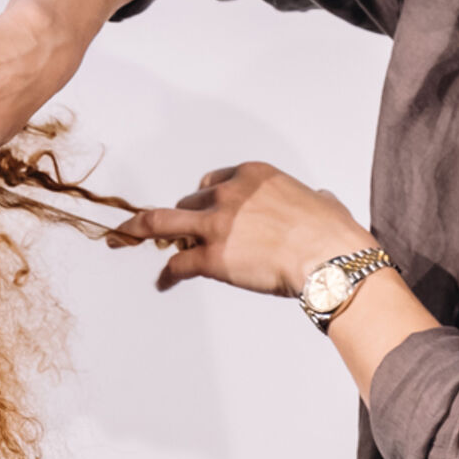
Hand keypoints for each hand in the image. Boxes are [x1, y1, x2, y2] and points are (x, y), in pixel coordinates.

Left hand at [114, 163, 376, 294]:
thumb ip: (310, 199)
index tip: (202, 207)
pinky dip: (167, 274)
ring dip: (142, 228)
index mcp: (253, 176)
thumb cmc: (333, 233)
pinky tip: (163, 282)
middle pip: (190, 203)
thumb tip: (318, 200)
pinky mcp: (211, 257)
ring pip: (164, 222)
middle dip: (185, 218)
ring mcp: (216, 225)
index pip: (213, 182)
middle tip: (176, 232)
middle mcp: (229, 195)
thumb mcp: (321, 202)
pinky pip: (177, 264)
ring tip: (125, 235)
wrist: (330, 258)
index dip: (205, 198)